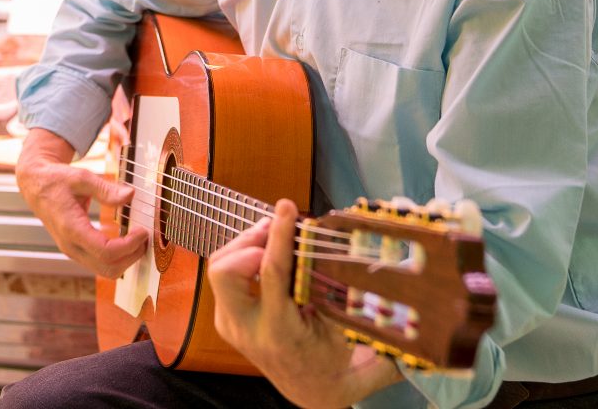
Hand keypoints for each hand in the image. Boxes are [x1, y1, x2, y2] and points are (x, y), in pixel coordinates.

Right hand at [15, 128, 147, 277]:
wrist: (35, 186)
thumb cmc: (56, 180)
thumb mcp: (81, 177)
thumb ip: (106, 189)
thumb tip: (130, 196)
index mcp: (71, 229)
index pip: (106, 251)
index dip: (130, 245)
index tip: (142, 231)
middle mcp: (70, 246)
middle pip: (108, 268)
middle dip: (132, 257)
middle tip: (145, 238)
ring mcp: (72, 251)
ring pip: (105, 271)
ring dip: (125, 260)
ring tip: (138, 240)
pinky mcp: (75, 250)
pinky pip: (99, 264)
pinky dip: (116, 258)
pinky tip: (126, 241)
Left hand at [208, 199, 399, 407]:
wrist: (311, 393)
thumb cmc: (336, 364)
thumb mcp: (350, 334)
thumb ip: (356, 298)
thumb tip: (378, 258)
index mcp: (280, 333)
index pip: (272, 274)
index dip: (280, 236)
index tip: (288, 207)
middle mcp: (247, 329)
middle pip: (225, 270)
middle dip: (249, 240)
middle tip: (278, 227)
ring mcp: (231, 324)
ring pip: (219, 267)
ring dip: (245, 245)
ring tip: (275, 236)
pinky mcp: (226, 317)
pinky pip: (225, 276)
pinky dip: (244, 257)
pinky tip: (268, 253)